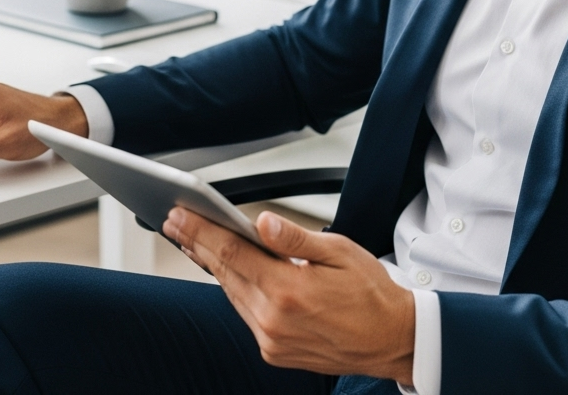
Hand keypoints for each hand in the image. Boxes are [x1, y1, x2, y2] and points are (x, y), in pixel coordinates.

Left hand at [164, 207, 414, 384]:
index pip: (232, 253)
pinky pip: (245, 313)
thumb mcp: (338, 251)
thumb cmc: (370, 292)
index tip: (180, 215)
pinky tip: (229, 271)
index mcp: (288, 290)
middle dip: (197, 244)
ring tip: (195, 241)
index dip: (202, 231)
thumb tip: (263, 221)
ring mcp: (271, 339)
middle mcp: (273, 319)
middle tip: (175, 222)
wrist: (391, 339)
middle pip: (224, 273)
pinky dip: (235, 289)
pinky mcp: (274, 351)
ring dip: (213, 266)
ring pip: (232, 294)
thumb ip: (295, 237)